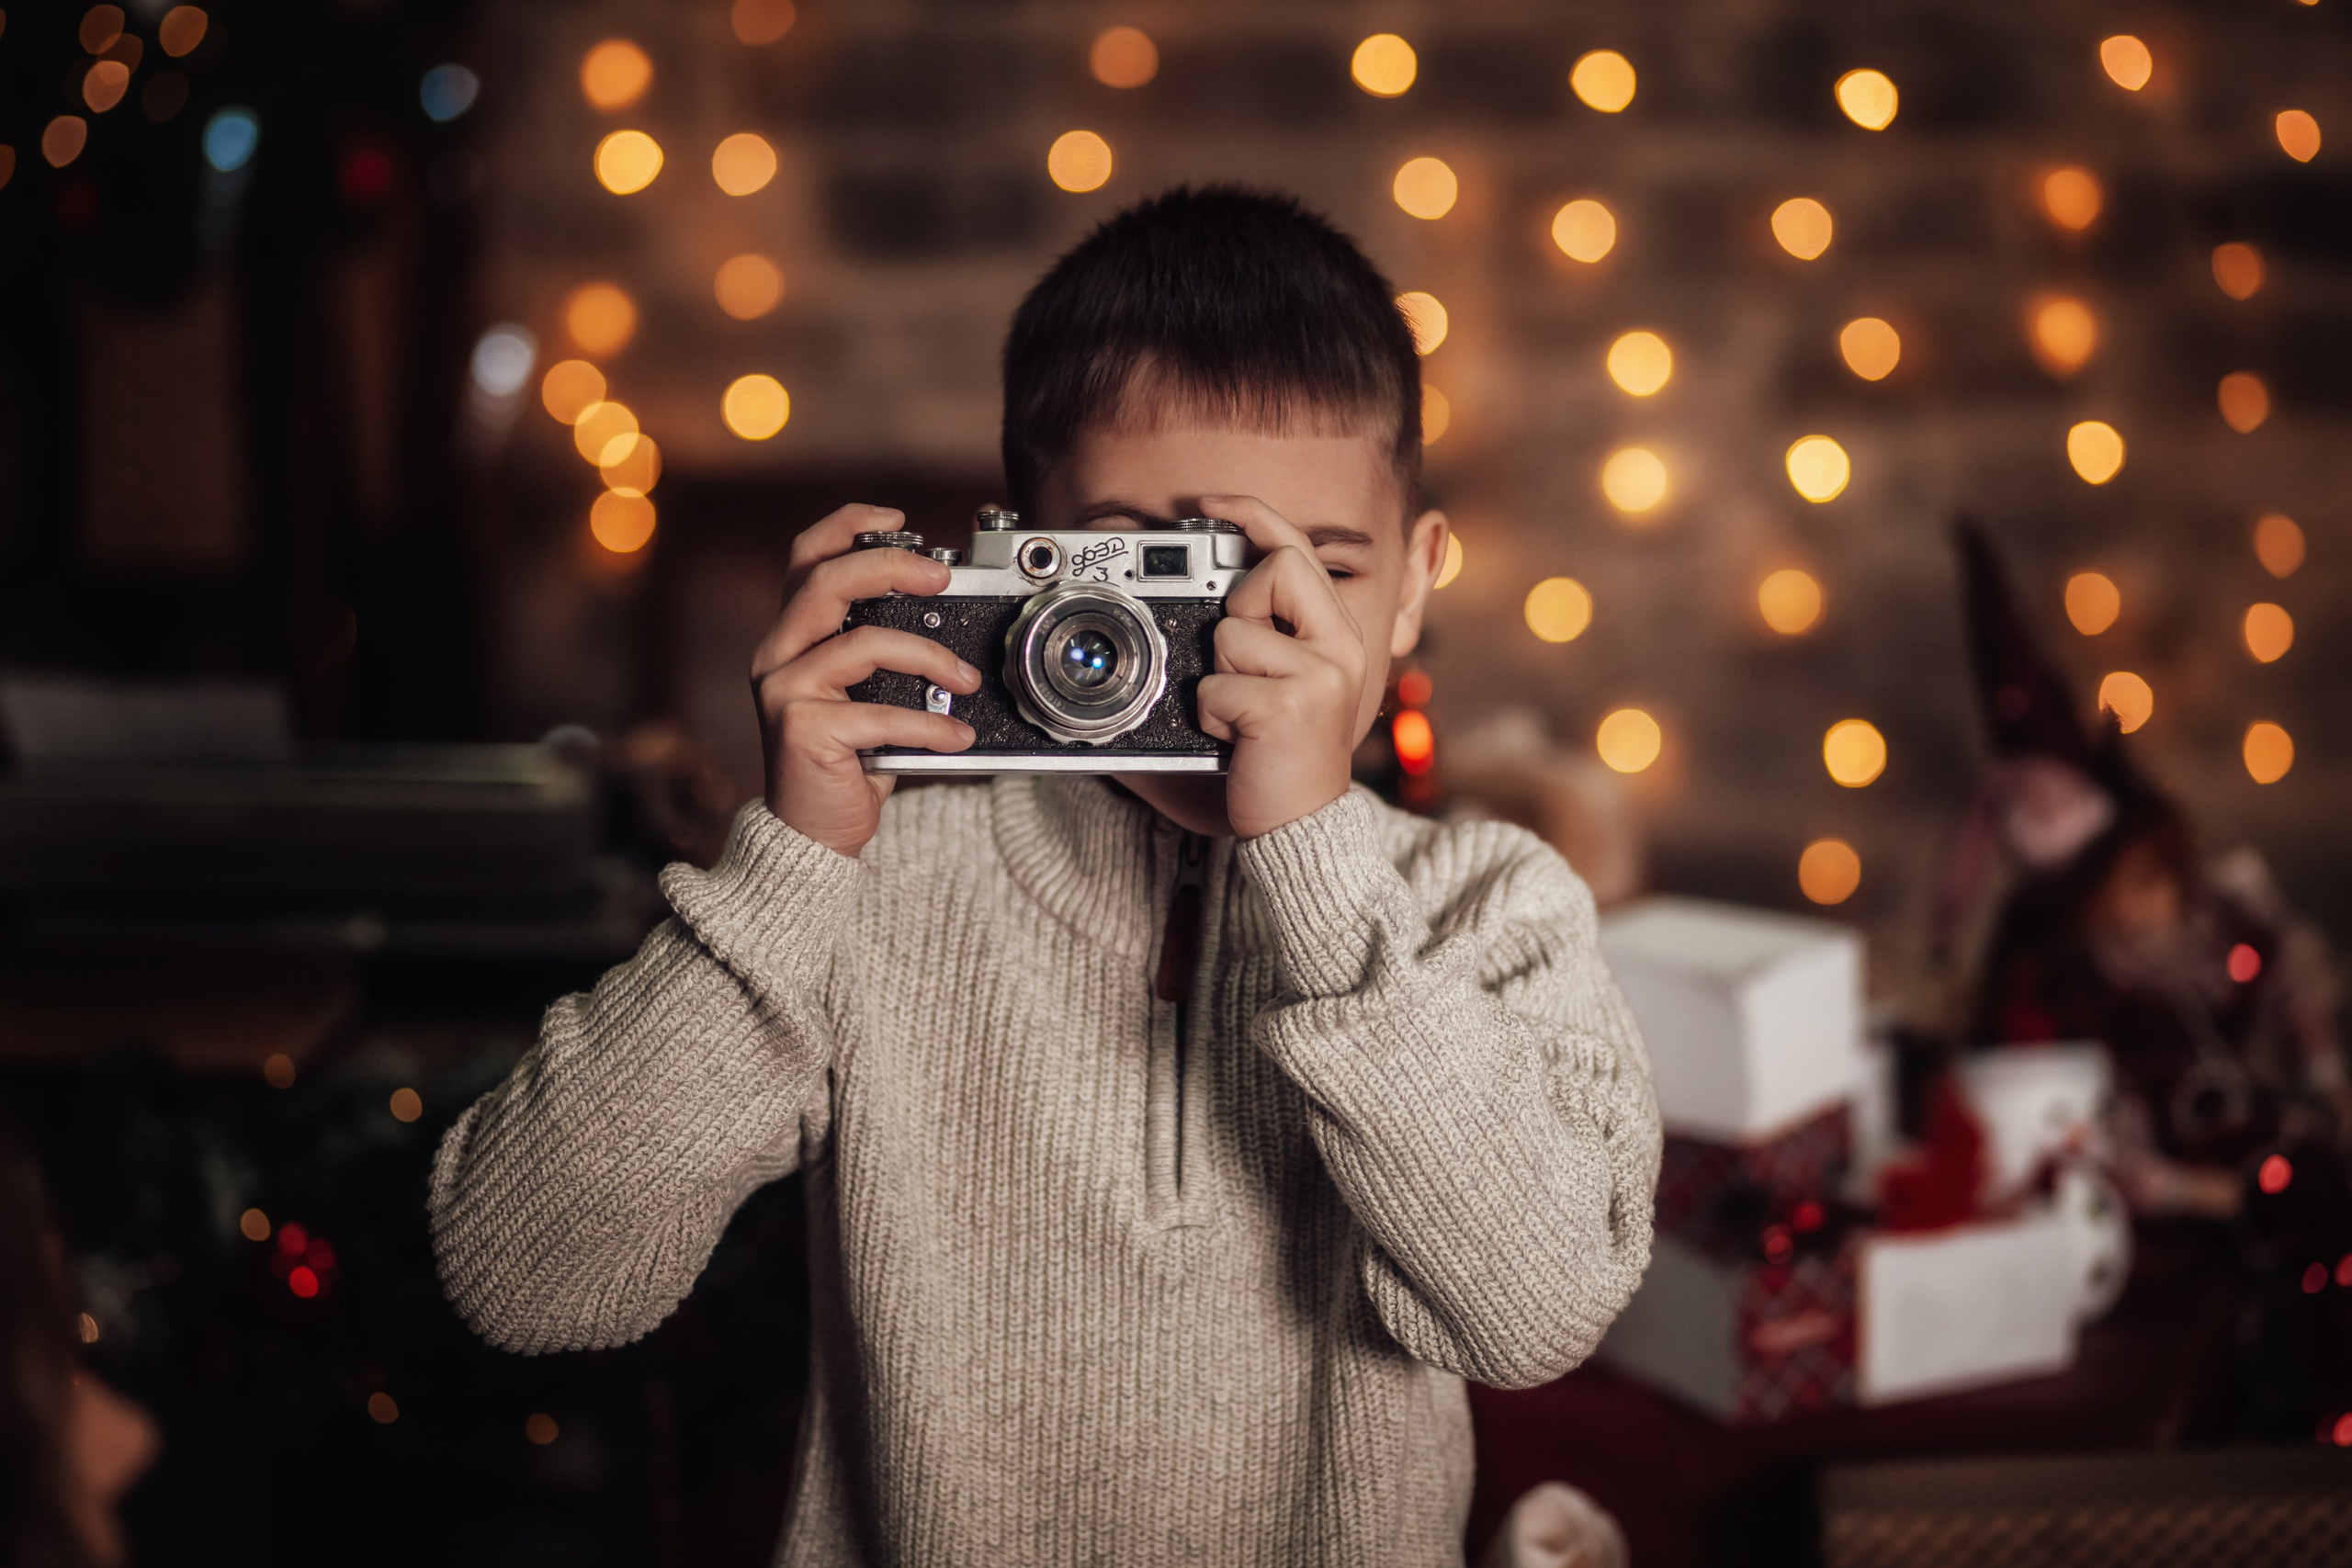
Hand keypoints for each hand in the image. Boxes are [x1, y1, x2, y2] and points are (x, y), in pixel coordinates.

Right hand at [750, 505, 979, 856]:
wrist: (812, 830)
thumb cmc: (845, 758)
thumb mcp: (863, 690)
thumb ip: (881, 648)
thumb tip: (943, 610)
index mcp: (791, 634)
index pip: (807, 557)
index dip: (849, 526)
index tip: (899, 521)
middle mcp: (777, 653)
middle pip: (828, 581)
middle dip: (892, 568)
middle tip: (942, 579)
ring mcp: (784, 689)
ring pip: (863, 642)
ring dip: (930, 656)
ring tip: (967, 680)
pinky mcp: (801, 729)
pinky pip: (879, 712)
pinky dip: (929, 723)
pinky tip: (955, 735)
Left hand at [1195, 495, 1367, 838]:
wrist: (1303, 825)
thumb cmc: (1283, 753)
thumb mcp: (1289, 680)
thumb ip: (1273, 630)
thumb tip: (1219, 584)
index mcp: (1339, 634)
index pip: (1300, 550)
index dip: (1255, 517)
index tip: (1211, 501)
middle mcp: (1341, 647)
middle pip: (1274, 571)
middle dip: (1240, 612)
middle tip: (1246, 667)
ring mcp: (1320, 676)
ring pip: (1234, 633)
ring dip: (1220, 677)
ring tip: (1244, 715)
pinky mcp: (1289, 707)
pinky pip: (1217, 686)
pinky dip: (1212, 716)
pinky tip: (1239, 740)